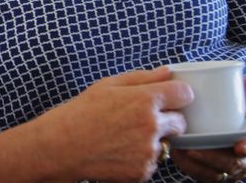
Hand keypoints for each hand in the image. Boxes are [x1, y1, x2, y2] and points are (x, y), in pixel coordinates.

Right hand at [36, 67, 191, 181]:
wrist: (61, 147)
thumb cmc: (81, 113)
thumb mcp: (108, 85)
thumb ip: (142, 78)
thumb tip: (167, 72)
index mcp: (145, 100)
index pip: (185, 94)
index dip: (178, 95)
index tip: (170, 98)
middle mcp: (151, 126)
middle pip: (181, 122)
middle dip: (167, 120)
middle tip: (141, 120)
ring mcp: (148, 151)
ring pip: (165, 144)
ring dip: (152, 141)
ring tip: (123, 138)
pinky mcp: (143, 171)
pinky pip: (152, 163)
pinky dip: (141, 159)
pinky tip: (120, 152)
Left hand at [173, 71, 245, 181]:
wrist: (238, 132)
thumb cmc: (239, 115)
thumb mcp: (245, 103)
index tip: (240, 145)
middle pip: (233, 163)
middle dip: (213, 157)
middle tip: (193, 148)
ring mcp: (232, 170)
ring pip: (217, 173)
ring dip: (198, 165)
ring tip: (180, 151)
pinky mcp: (217, 175)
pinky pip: (205, 177)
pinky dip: (191, 169)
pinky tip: (177, 157)